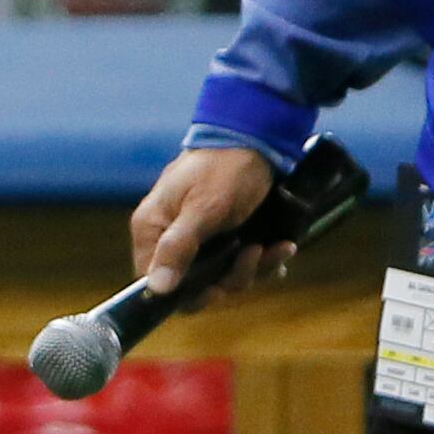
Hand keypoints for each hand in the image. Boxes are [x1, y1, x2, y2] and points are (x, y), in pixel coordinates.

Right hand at [128, 142, 283, 302]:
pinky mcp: (226, 237)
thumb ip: (177, 248)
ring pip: (223, 277)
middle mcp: (172, 240)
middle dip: (231, 278)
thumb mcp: (203, 209)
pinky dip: (265, 260)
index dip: (186, 293)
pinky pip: (242, 264)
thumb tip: (156, 289)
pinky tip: (281, 247)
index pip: (156, 282)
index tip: (217, 290)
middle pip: (194, 285)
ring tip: (273, 247)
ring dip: (254, 268)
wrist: (257, 140)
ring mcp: (201, 240)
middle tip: (253, 255)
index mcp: (152, 231)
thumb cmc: (223, 168)